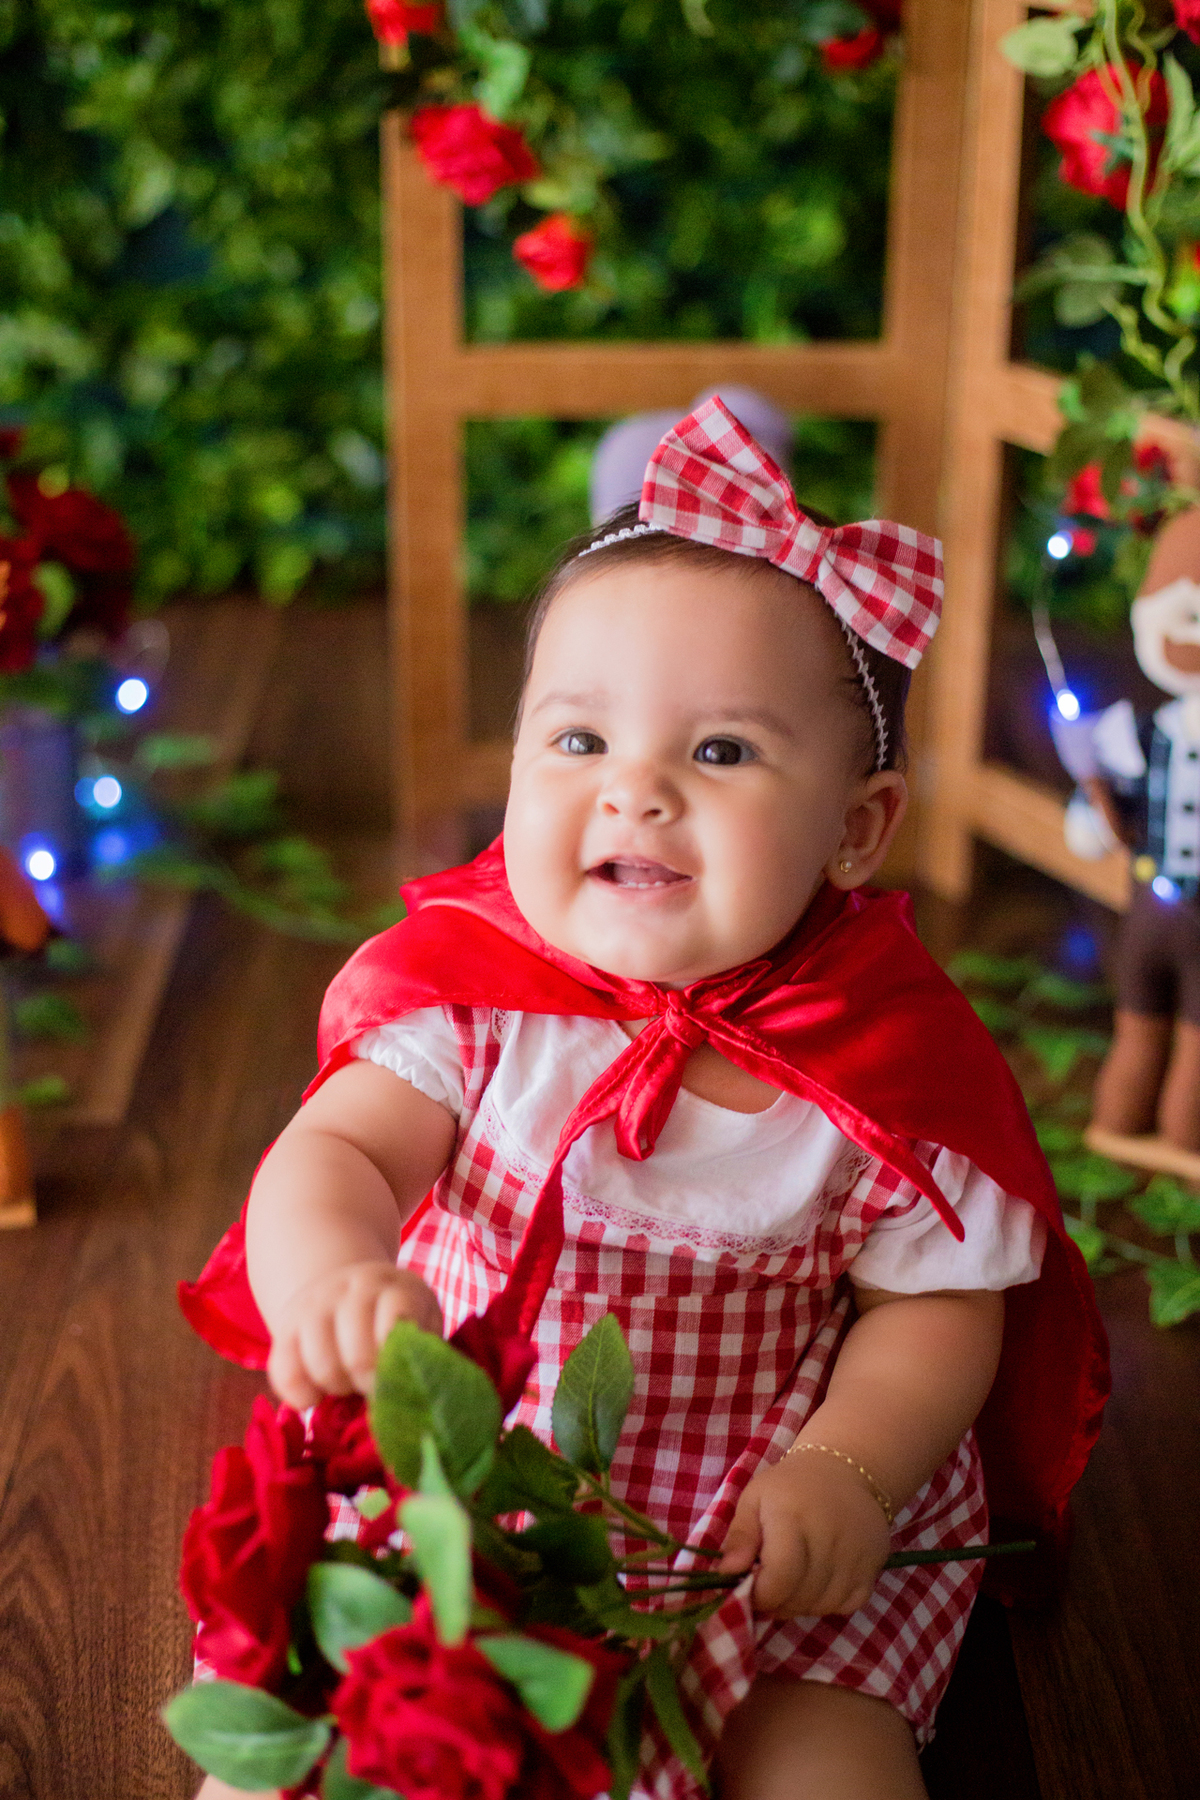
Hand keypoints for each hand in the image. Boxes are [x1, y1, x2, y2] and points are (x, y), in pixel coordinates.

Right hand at [266, 1262, 442, 1409]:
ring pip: (321, 1365)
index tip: (400, 1384)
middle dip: (369, 1386)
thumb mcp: (421, 1327)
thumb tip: (413, 1406)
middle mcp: (355, 1287)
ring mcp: (317, 1302)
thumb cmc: (397, 1322)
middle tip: (375, 1388)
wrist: (350, 1291)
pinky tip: (316, 1397)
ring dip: (337, 1389)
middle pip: (358, 1357)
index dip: (397, 1369)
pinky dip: (300, 1397)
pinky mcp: (287, 1324)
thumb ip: (422, 1357)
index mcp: (397, 1288)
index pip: (396, 1328)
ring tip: (348, 1386)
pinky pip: (284, 1372)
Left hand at [717, 1446, 891, 1618]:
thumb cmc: (789, 1486)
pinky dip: (829, 1603)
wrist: (844, 1469)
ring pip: (824, 1606)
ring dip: (801, 1605)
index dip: (761, 1596)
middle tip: (769, 1587)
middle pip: (801, 1597)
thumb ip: (740, 1537)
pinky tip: (817, 1583)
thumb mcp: (754, 1498)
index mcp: (793, 1518)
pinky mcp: (874, 1565)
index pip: (780, 1578)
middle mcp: (829, 1537)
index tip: (750, 1590)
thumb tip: (727, 1573)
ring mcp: (856, 1553)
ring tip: (791, 1584)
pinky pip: (848, 1604)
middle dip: (778, 1602)